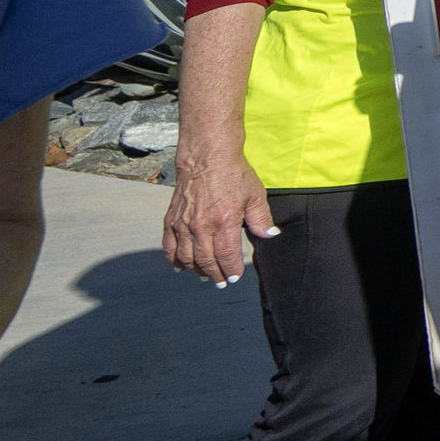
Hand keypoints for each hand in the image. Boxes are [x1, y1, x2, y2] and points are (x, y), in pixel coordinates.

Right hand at [162, 143, 277, 286]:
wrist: (206, 158)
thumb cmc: (234, 174)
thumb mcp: (255, 195)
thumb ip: (261, 218)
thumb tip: (270, 236)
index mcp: (224, 221)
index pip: (227, 255)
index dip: (232, 269)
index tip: (236, 277)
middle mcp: (201, 226)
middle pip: (206, 261)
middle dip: (215, 275)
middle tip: (222, 283)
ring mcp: (184, 224)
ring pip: (186, 257)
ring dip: (196, 270)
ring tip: (205, 276)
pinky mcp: (171, 220)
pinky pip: (169, 247)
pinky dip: (174, 260)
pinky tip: (181, 266)